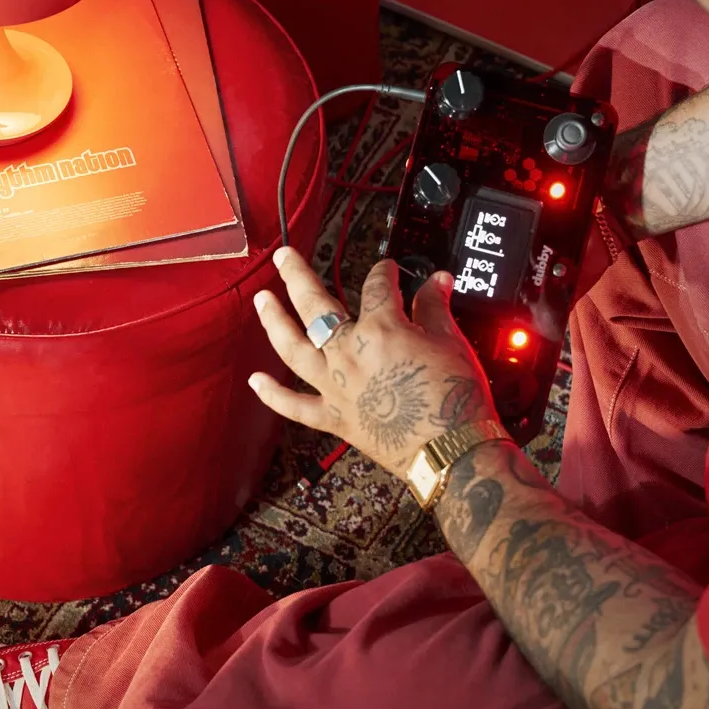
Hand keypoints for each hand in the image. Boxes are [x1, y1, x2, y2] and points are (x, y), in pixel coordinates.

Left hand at [249, 248, 496, 482]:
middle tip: (283, 256)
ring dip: (274, 322)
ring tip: (261, 299)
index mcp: (380, 329)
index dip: (384, 272)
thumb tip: (438, 279)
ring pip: (293, 348)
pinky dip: (273, 394)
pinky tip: (254, 380)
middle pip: (315, 306)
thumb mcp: (452, 343)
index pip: (377, 287)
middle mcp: (348, 353)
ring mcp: (335, 386)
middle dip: (297, 275)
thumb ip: (436, 307)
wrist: (452, 452)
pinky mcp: (333, 417)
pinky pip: (295, 405)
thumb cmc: (455, 397)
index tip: (388, 269)